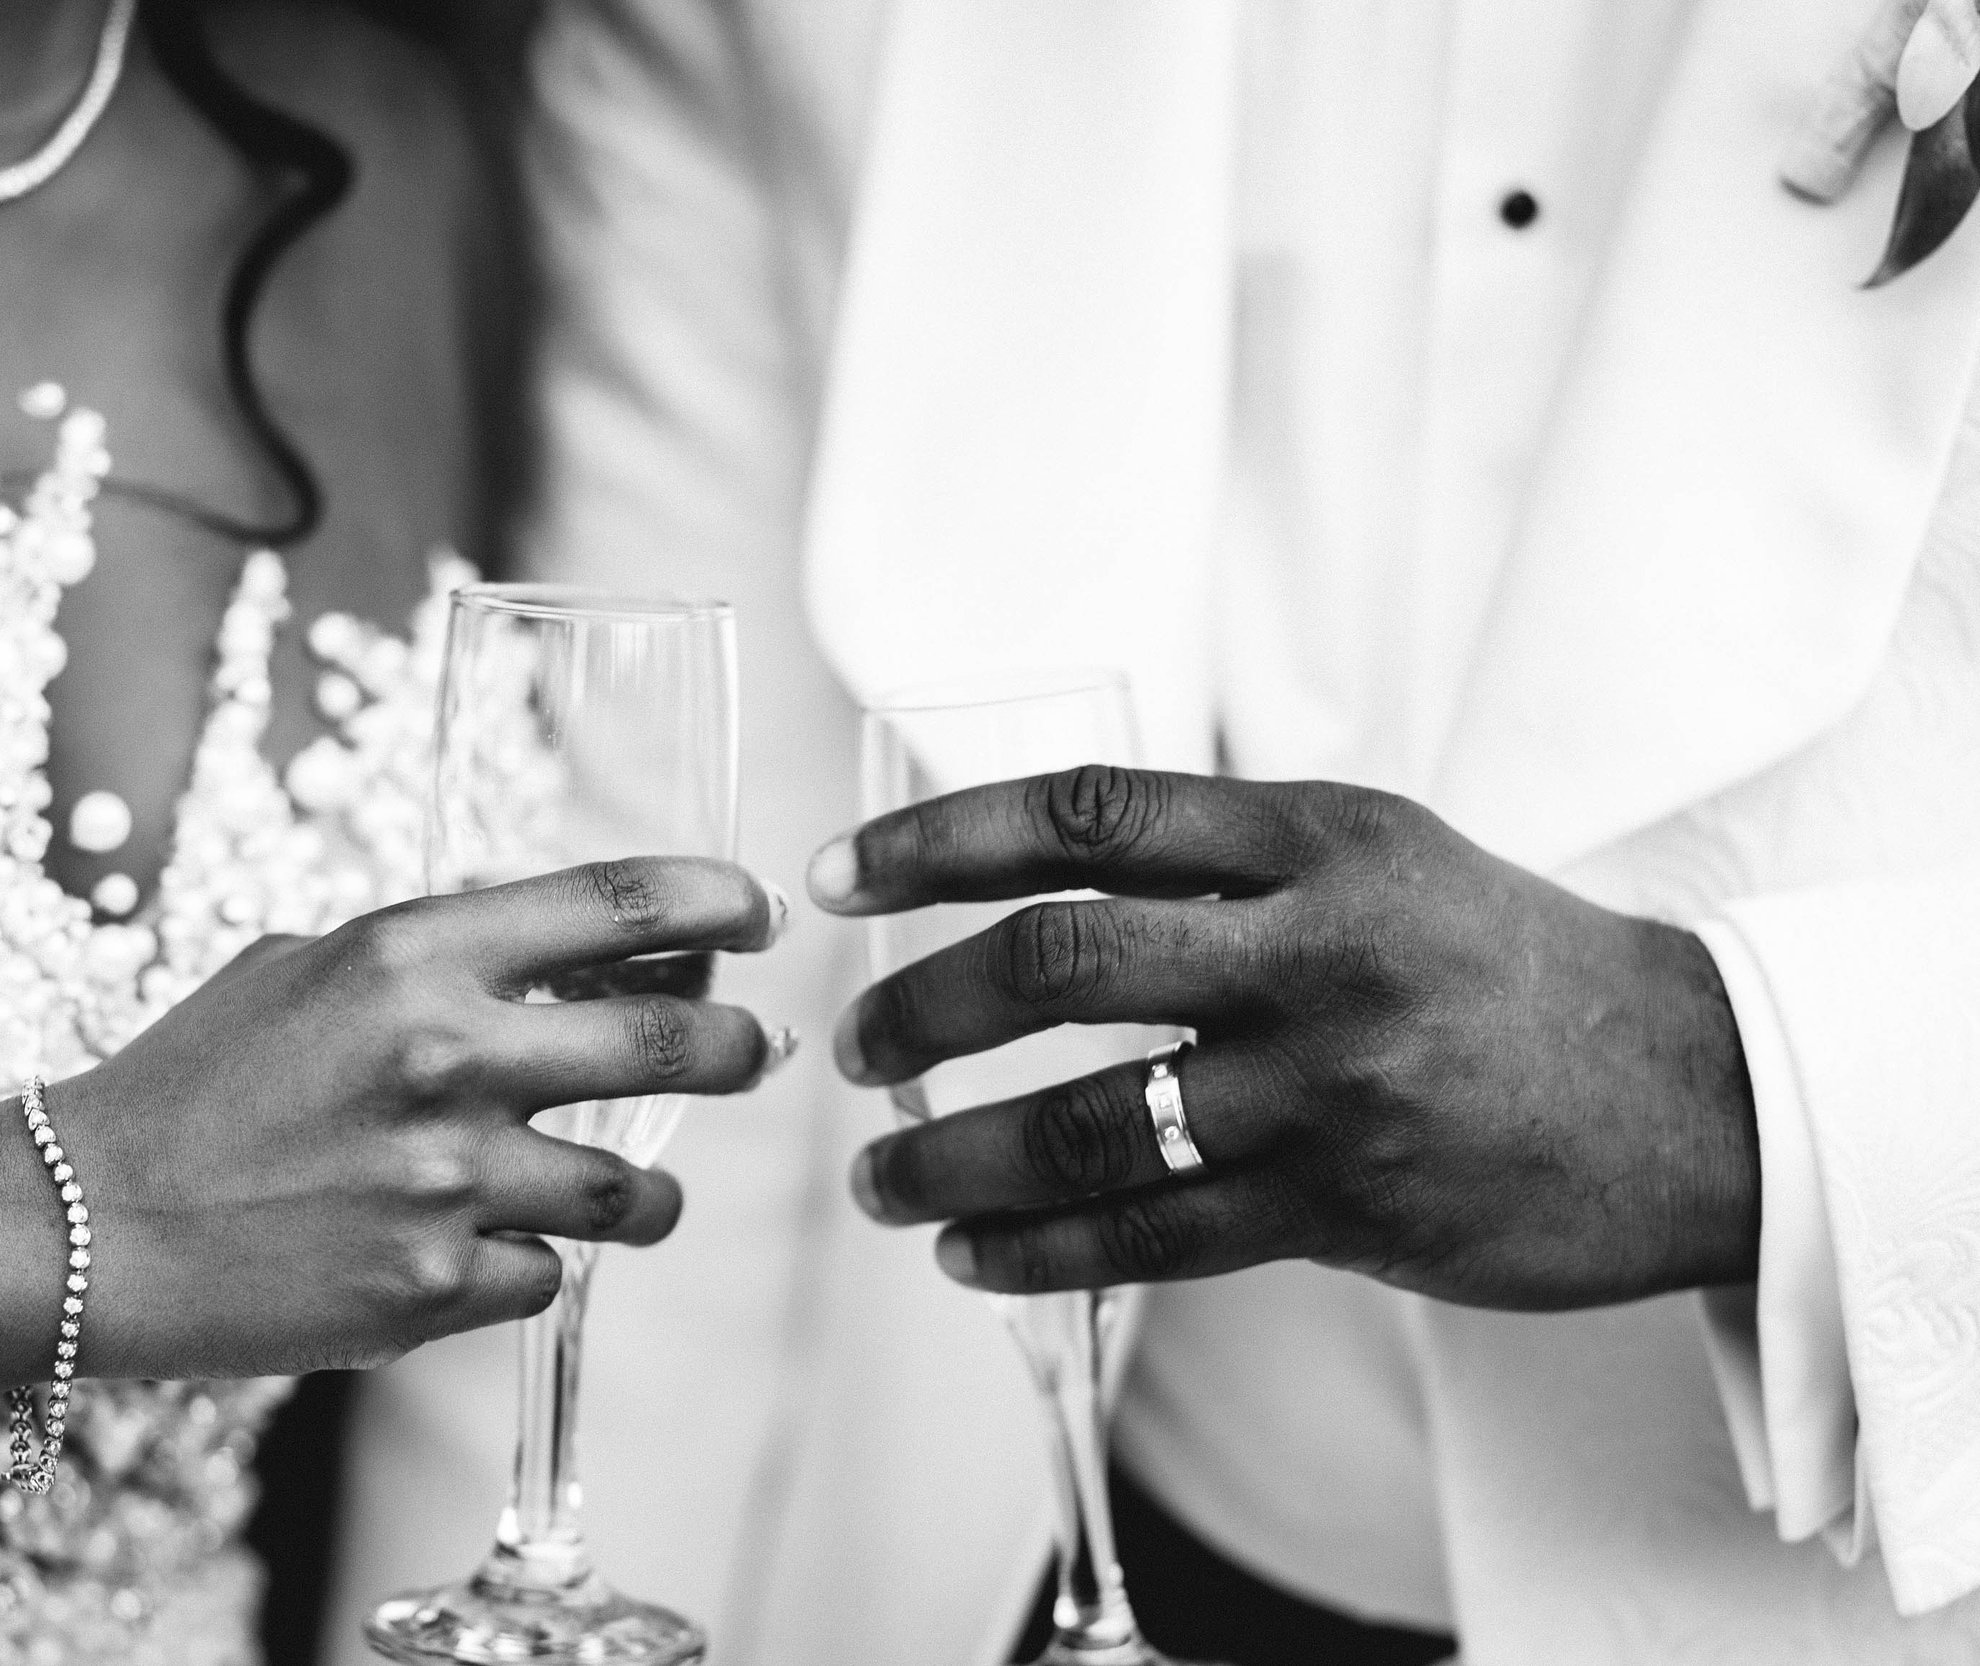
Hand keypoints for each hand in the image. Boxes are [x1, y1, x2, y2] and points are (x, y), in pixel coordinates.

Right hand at [57, 857, 788, 1376]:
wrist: (82, 1224)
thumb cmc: (191, 1084)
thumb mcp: (306, 969)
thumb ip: (436, 956)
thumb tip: (570, 958)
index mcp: (410, 953)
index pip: (617, 902)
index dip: (717, 900)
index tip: (761, 913)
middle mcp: (445, 1057)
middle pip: (671, 1048)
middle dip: (740, 1051)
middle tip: (758, 1052)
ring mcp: (443, 1182)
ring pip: (633, 1193)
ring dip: (648, 1193)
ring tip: (632, 1192)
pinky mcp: (428, 1289)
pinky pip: (546, 1277)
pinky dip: (529, 1266)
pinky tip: (477, 1252)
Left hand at [820, 767, 1757, 1310]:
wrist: (1690, 1093)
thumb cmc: (1500, 961)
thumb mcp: (1380, 852)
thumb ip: (1226, 857)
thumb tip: (1028, 873)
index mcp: (1316, 834)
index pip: (1088, 812)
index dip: (939, 840)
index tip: (837, 879)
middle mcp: (1316, 946)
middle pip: (1059, 959)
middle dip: (924, 1007)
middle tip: (853, 1048)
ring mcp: (1329, 1083)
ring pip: (1083, 1120)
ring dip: (949, 1154)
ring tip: (880, 1175)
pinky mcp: (1343, 1204)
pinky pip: (1146, 1235)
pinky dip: (1031, 1249)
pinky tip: (967, 1252)